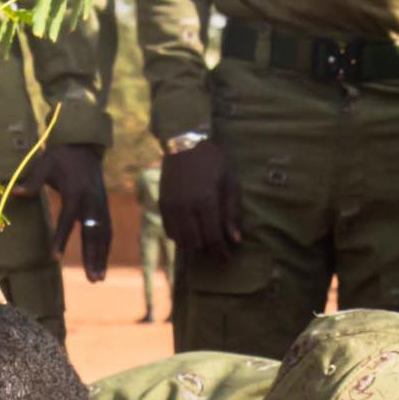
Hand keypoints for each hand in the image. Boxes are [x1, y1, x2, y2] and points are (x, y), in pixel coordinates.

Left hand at [12, 143, 109, 281]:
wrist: (85, 146)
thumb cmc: (62, 155)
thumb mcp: (45, 163)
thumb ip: (32, 181)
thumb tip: (15, 193)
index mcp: (75, 191)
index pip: (67, 220)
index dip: (60, 239)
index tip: (53, 258)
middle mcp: (91, 201)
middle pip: (92, 234)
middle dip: (92, 257)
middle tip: (92, 279)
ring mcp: (101, 205)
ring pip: (103, 236)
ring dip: (101, 258)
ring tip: (98, 279)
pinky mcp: (105, 207)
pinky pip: (107, 232)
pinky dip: (105, 249)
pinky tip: (102, 265)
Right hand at [159, 139, 241, 260]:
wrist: (184, 140)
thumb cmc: (213, 159)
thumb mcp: (229, 181)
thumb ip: (231, 211)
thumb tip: (235, 239)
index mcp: (205, 202)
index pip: (213, 238)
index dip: (221, 252)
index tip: (227, 259)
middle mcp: (186, 208)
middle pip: (197, 243)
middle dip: (208, 248)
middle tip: (217, 247)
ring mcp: (172, 207)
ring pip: (181, 240)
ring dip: (193, 245)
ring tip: (203, 240)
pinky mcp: (163, 205)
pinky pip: (170, 231)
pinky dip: (180, 236)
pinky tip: (189, 231)